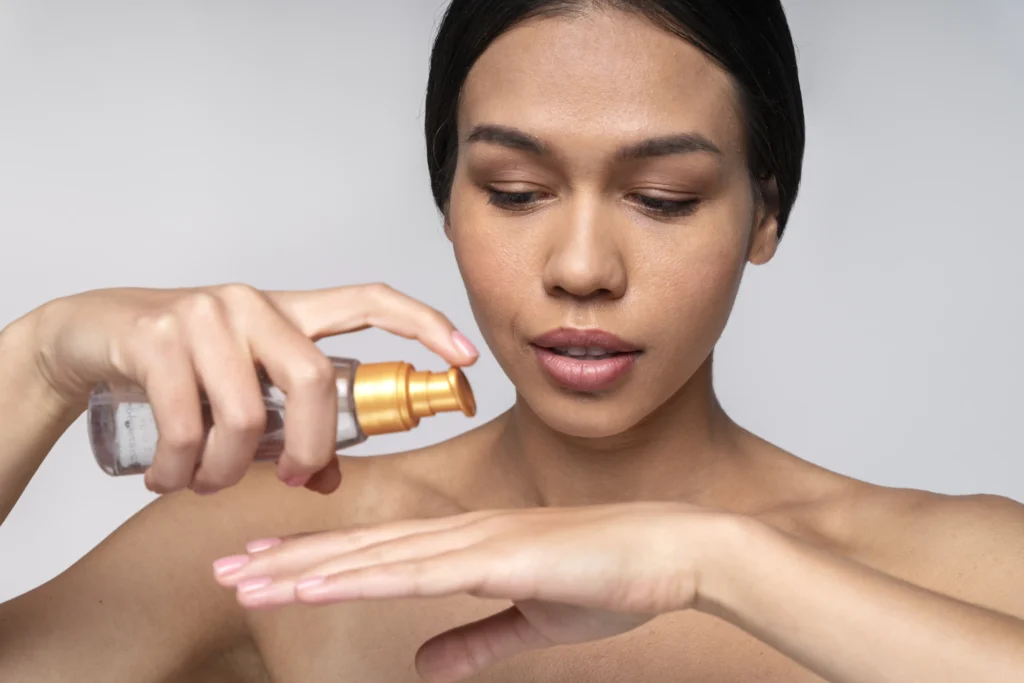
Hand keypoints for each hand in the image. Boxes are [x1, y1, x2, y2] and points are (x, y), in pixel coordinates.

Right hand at [28, 283, 477, 493]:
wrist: (91, 333)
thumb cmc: (183, 364)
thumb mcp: (245, 389)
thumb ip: (291, 424)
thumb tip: (332, 476)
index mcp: (290, 311)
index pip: (370, 300)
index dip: (423, 325)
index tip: (465, 357)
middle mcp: (254, 304)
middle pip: (313, 382)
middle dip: (311, 450)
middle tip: (292, 481)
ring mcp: (205, 315)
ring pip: (244, 416)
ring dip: (227, 472)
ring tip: (204, 482)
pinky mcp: (157, 337)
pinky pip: (184, 426)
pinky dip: (181, 470)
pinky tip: (169, 478)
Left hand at [213, 503, 730, 681]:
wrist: (672, 550)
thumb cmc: (612, 579)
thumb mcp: (532, 622)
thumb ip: (477, 641)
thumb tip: (427, 665)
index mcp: (468, 546)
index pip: (377, 553)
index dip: (318, 561)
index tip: (266, 570)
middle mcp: (461, 534)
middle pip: (359, 548)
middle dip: (289, 561)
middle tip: (226, 569)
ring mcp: (479, 540)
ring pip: (375, 555)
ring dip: (308, 568)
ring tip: (248, 580)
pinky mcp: (501, 556)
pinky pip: (421, 571)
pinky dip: (364, 575)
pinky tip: (321, 584)